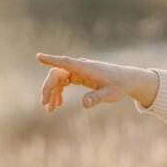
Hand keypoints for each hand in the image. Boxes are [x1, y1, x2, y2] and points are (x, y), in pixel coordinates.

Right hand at [36, 54, 159, 112]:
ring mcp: (79, 71)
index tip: (39, 56)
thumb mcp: (110, 94)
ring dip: (52, 92)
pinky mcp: (79, 76)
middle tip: (45, 104)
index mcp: (87, 68)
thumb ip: (97, 98)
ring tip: (50, 109)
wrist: (127, 80)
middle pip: (57, 73)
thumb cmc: (120, 85)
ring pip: (58, 78)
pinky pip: (64, 82)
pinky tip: (58, 104)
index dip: (52, 60)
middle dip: (48, 88)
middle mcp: (81, 67)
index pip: (66, 62)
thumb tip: (84, 104)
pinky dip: (59, 92)